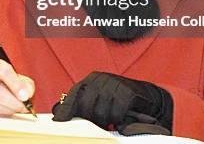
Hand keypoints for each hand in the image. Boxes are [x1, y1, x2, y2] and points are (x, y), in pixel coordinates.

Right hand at [0, 57, 34, 115]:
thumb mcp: (13, 74)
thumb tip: (28, 95)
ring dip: (8, 110)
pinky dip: (0, 114)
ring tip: (14, 108)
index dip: (16, 85)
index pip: (3, 71)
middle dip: (14, 103)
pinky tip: (4, 110)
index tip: (25, 96)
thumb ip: (25, 83)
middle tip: (23, 107)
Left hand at [52, 72, 172, 134]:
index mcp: (91, 80)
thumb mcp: (99, 96)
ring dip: (107, 121)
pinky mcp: (127, 93)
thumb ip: (82, 103)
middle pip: (86, 106)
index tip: (59, 122)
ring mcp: (114, 85)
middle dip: (91, 119)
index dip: (66, 109)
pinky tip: (120, 117)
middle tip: (99, 124)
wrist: (145, 94)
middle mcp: (101, 80)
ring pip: (101, 113)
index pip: (74, 95)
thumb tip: (59, 114)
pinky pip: (116, 114)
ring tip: (111, 119)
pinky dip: (118, 120)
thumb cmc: (118, 98)